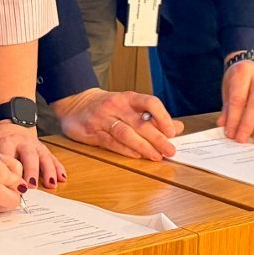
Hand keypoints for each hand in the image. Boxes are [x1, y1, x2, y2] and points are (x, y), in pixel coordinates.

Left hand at [0, 122, 66, 188]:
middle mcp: (22, 143)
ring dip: (48, 171)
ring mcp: (35, 146)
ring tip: (51, 184)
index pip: (8, 154)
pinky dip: (58, 168)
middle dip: (31, 170)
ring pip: (43, 157)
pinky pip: (53, 158)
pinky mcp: (44, 149)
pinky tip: (62, 178)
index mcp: (6, 142)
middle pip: (28, 155)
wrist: (11, 127)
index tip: (9, 183)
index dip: (9, 168)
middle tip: (31, 186)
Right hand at [54, 88, 182, 159]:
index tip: (172, 131)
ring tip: (156, 156)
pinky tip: (136, 156)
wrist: (75, 104)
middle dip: (158, 138)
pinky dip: (125, 150)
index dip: (163, 117)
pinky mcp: (93, 132)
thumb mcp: (130, 106)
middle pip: (140, 123)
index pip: (150, 103)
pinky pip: (111, 142)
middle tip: (170, 150)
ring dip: (143, 146)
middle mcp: (116, 106)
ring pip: (126, 133)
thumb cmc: (108, 107)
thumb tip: (178, 128)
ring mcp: (103, 119)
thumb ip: (154, 118)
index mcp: (128, 98)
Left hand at [220, 60, 253, 144]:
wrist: (253, 64)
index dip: (234, 118)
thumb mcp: (228, 88)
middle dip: (248, 124)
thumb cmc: (239, 80)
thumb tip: (223, 127)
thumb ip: (227, 108)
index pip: (238, 98)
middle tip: (242, 140)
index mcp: (244, 72)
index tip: (230, 134)